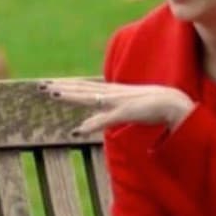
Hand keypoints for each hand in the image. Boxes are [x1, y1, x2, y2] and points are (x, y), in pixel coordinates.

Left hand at [38, 79, 193, 133]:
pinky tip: (78, 131)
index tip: (49, 84)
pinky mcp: (126, 112)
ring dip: (70, 96)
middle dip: (61, 87)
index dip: (67, 86)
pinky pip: (105, 119)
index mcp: (111, 93)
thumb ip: (107, 117)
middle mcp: (111, 93)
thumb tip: (90, 124)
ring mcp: (117, 102)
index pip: (84, 88)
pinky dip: (91, 124)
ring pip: (88, 97)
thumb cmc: (152, 106)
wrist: (175, 104)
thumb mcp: (125, 111)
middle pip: (81, 89)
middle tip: (40, 85)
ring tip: (52, 94)